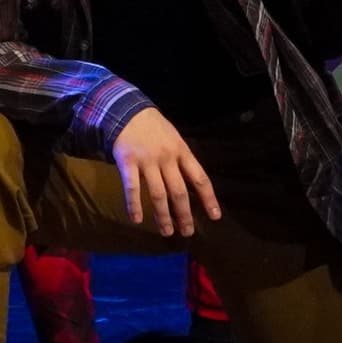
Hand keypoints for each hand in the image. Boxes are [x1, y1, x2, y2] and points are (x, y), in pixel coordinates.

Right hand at [111, 105, 221, 237]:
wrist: (126, 110)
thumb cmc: (153, 127)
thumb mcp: (174, 138)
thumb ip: (181, 160)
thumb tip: (191, 185)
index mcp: (182, 152)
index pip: (200, 178)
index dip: (208, 198)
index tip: (214, 216)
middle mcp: (167, 159)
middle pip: (179, 191)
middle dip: (184, 214)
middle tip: (187, 232)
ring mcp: (147, 161)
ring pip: (158, 194)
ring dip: (163, 215)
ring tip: (167, 232)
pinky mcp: (127, 162)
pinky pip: (132, 187)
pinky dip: (134, 204)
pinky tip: (136, 219)